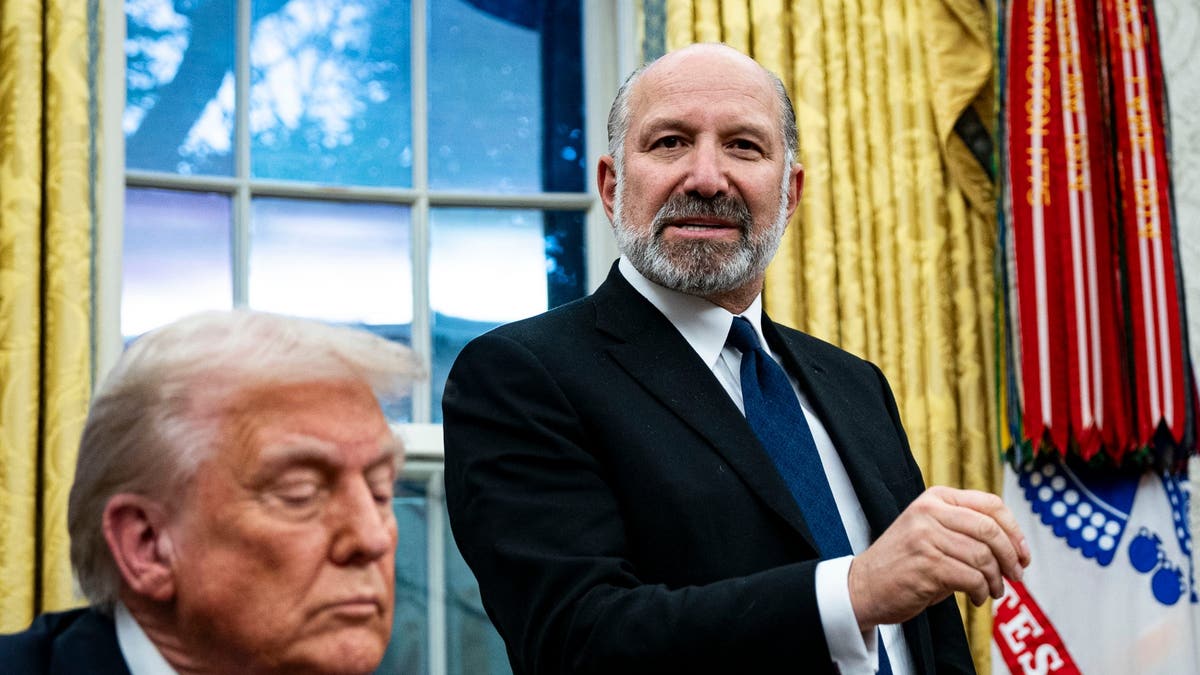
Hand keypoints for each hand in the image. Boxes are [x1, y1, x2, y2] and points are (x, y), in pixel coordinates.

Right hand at [847, 486, 1030, 629]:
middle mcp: (929, 512)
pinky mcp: (926, 565)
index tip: (1023, 553)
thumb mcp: (932, 531)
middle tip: (1016, 576)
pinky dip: (982, 591)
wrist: (864, 585)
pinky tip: (977, 597)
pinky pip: (972, 578)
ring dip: (996, 580)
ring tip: (993, 591)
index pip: (990, 504)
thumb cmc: (905, 562)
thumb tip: (1015, 546)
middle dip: (1010, 557)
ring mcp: (926, 537)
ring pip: (983, 556)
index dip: (1014, 530)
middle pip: (990, 529)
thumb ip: (965, 528)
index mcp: (935, 498)